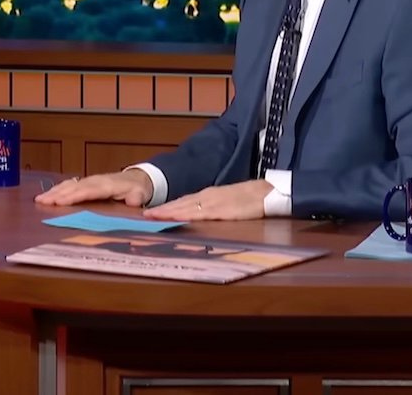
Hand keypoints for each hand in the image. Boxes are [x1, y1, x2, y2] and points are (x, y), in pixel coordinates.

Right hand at [34, 169, 153, 207]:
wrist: (137, 178)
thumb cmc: (137, 189)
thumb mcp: (141, 194)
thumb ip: (136, 198)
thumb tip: (132, 201)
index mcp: (107, 185)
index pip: (87, 191)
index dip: (73, 196)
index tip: (60, 201)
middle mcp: (94, 181)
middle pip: (73, 187)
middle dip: (57, 194)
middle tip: (41, 202)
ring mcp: (89, 181)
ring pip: (68, 185)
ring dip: (53, 192)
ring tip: (39, 200)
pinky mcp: (85, 183)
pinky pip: (69, 185)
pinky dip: (57, 190)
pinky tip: (47, 196)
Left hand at [142, 180, 271, 220]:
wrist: (268, 193)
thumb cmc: (250, 199)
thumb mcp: (227, 203)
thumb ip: (212, 208)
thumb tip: (198, 216)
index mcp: (208, 196)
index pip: (182, 202)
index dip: (166, 208)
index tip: (151, 213)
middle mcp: (207, 197)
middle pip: (180, 204)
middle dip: (162, 210)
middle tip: (144, 216)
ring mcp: (213, 202)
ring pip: (186, 208)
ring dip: (168, 212)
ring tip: (152, 217)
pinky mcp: (222, 210)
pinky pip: (200, 213)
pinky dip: (186, 216)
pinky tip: (176, 218)